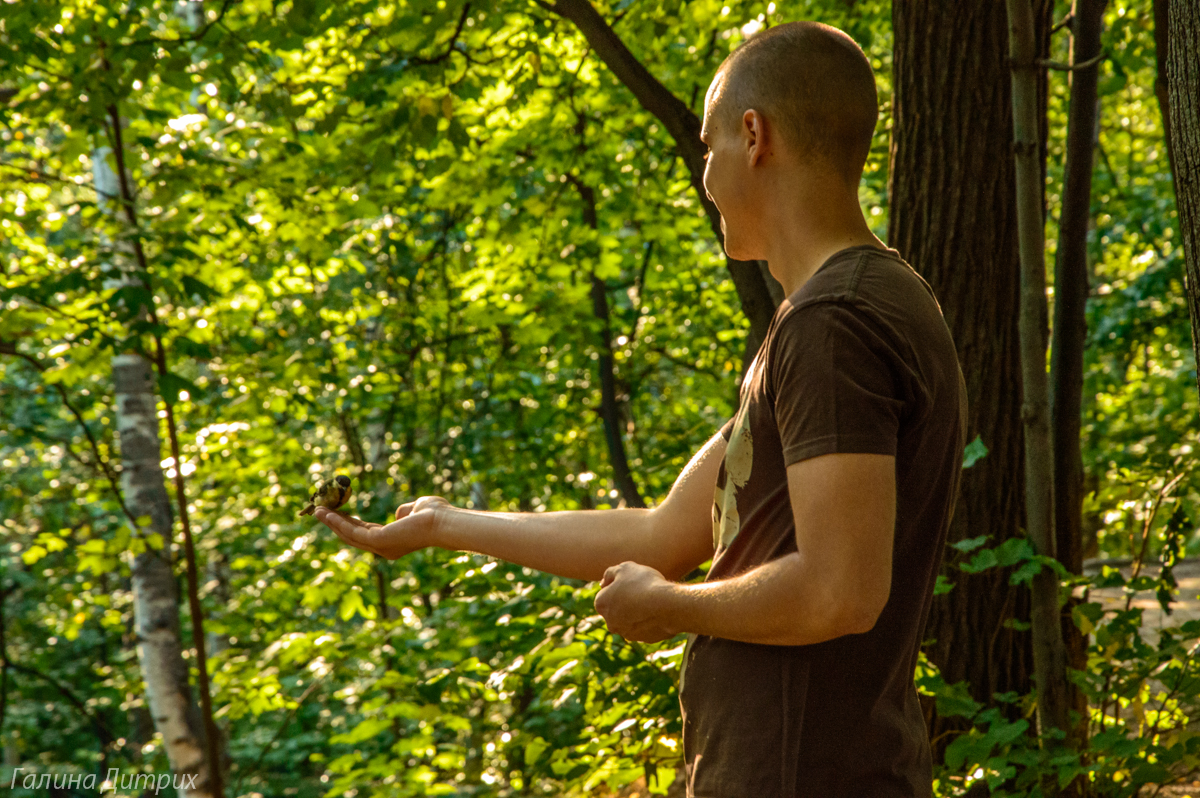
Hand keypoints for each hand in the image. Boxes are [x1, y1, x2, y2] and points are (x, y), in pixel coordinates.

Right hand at [315, 496, 450, 559]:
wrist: (445, 522)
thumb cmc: (436, 515)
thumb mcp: (416, 509)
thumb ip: (405, 512)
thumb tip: (401, 512)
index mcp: (393, 543)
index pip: (365, 534)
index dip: (349, 523)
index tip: (336, 512)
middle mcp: (385, 549)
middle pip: (353, 537)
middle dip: (335, 524)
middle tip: (319, 511)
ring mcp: (381, 547)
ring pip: (350, 536)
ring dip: (332, 523)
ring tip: (317, 511)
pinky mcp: (379, 541)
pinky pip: (354, 532)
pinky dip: (339, 523)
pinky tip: (328, 513)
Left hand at [594, 561, 676, 643]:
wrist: (667, 605)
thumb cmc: (644, 583)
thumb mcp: (625, 568)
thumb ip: (610, 573)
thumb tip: (603, 583)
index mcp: (601, 604)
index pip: (605, 593)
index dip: (618, 585)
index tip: (631, 581)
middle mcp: (610, 622)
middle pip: (616, 608)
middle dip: (625, 601)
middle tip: (641, 590)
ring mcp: (627, 633)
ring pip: (631, 619)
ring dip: (638, 611)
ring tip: (652, 600)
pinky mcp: (644, 639)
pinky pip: (646, 627)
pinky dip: (650, 620)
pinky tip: (659, 610)